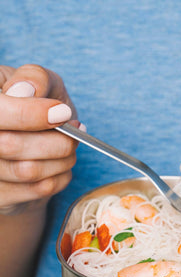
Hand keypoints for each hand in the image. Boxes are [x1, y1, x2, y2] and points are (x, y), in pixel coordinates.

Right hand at [0, 64, 80, 214]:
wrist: (38, 142)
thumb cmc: (39, 104)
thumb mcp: (42, 82)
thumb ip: (35, 78)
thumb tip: (25, 92)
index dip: (30, 114)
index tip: (63, 113)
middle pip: (11, 145)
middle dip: (56, 140)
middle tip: (77, 130)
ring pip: (29, 171)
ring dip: (63, 159)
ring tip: (70, 146)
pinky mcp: (0, 196)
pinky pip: (39, 190)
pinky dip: (61, 176)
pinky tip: (61, 164)